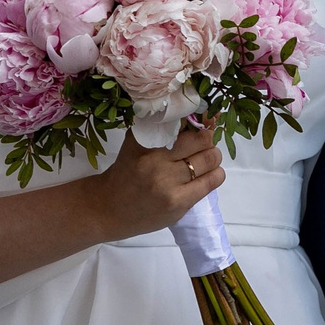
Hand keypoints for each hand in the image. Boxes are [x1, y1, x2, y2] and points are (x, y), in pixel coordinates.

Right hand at [87, 124, 224, 241]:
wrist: (110, 209)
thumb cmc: (125, 173)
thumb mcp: (134, 145)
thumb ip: (156, 129)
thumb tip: (190, 115)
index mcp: (146, 145)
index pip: (183, 126)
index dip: (201, 121)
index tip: (206, 119)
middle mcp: (157, 165)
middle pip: (201, 141)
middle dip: (208, 138)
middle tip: (206, 141)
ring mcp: (169, 187)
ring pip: (210, 161)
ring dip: (214, 156)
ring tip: (207, 158)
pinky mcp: (179, 205)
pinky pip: (210, 183)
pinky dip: (215, 174)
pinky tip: (209, 174)